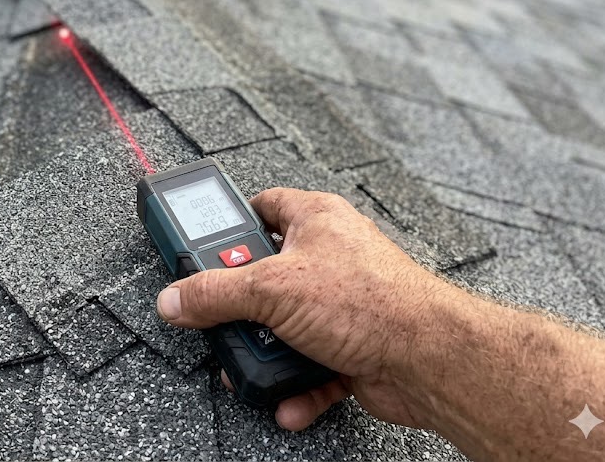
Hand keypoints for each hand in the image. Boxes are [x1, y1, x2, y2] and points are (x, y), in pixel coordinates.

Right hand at [156, 188, 460, 430]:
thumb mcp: (271, 289)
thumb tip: (175, 299)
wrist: (429, 360)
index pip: (263, 206)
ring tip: (256, 363)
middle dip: (243, 306)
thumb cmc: (371, 301)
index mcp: (315, 219)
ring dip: (268, 353)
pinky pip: (311, 366)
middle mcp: (329, 257)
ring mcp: (341, 305)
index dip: (230, 224)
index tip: (199, 246)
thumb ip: (215, 293)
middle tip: (221, 317)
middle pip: (265, 275)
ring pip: (285, 327)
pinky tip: (287, 397)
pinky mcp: (351, 347)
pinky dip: (296, 385)